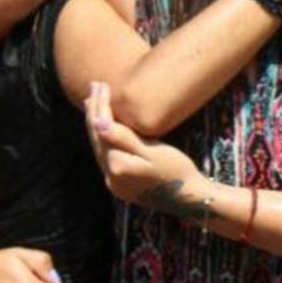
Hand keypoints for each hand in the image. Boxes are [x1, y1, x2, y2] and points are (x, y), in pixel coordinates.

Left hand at [83, 81, 207, 207]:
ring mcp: (113, 183)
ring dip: (95, 125)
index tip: (100, 84)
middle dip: (94, 112)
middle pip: (97, 139)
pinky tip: (104, 129)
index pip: (103, 130)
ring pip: (99, 148)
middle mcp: (111, 177)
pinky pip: (106, 156)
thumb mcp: (153, 151)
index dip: (100, 106)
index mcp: (118, 167)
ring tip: (92, 103)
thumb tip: (98, 123)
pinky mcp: (119, 184)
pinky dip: (103, 139)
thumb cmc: (177, 170)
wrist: (189, 199)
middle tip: (94, 86)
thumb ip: (124, 138)